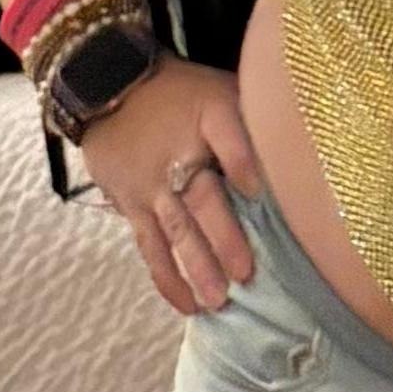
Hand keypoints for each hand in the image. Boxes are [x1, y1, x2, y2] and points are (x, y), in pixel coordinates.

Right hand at [66, 52, 261, 316]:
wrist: (110, 86)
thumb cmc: (180, 94)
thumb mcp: (220, 92)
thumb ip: (249, 126)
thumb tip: (283, 165)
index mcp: (207, 121)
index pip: (229, 139)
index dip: (244, 163)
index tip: (258, 192)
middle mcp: (177, 158)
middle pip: (202, 200)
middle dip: (224, 237)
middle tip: (246, 275)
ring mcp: (151, 187)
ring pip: (175, 231)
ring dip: (196, 267)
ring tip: (217, 301)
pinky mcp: (132, 205)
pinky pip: (150, 246)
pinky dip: (167, 278)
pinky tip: (188, 305)